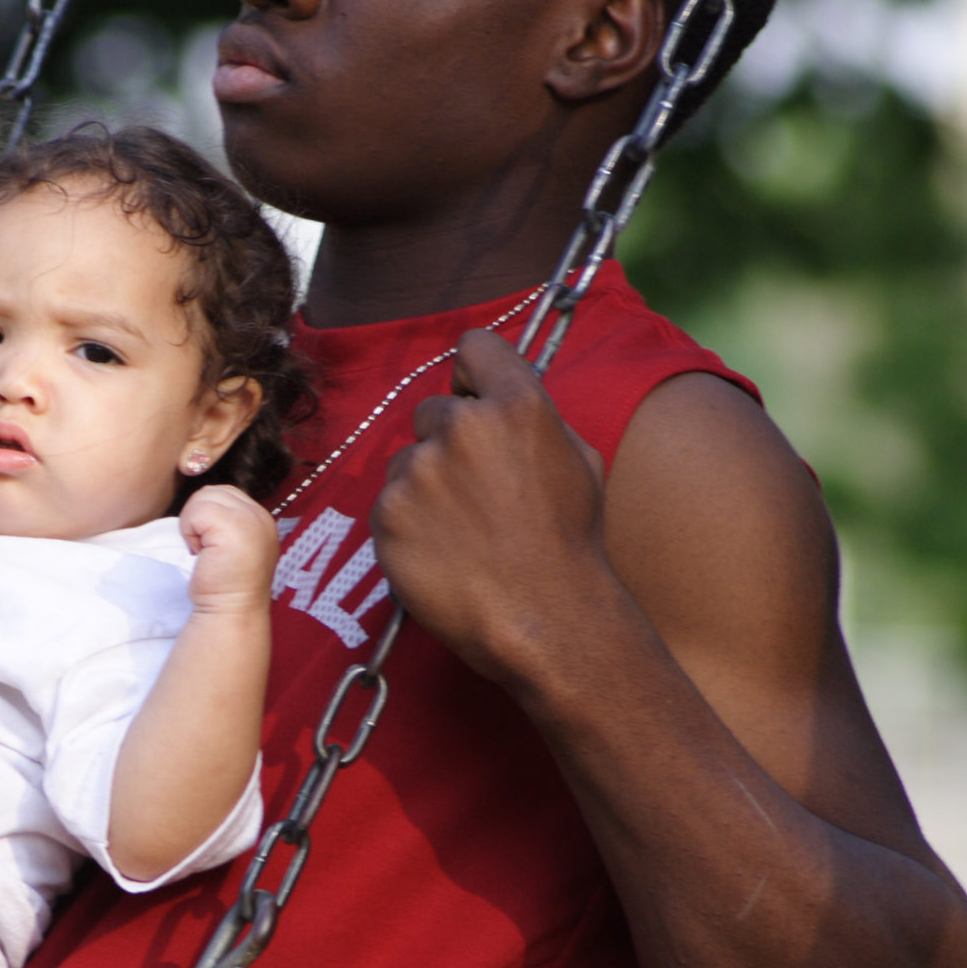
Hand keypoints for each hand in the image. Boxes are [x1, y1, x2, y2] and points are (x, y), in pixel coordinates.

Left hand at [179, 483, 278, 614]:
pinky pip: (196, 511)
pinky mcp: (234, 526)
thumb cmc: (225, 585)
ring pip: (203, 498)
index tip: (213, 547)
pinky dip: (189, 532)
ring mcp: (250, 519)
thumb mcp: (233, 544)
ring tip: (205, 551)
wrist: (231, 612)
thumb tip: (203, 501)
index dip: (208, 517)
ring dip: (193, 524)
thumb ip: (227, 520)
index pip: (225, 494)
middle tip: (206, 549)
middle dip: (199, 517)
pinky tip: (200, 553)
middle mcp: (261, 515)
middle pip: (213, 492)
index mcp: (261, 519)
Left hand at [372, 329, 611, 681]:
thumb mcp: (578, 462)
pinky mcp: (387, 514)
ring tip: (461, 531)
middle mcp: (462, 427)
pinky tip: (441, 552)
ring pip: (408, 461)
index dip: (473, 374)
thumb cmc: (569, 545)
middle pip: (433, 410)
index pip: (474, 347)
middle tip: (475, 491)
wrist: (544, 620)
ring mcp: (419, 471)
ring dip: (424, 486)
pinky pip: (389, 505)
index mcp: (517, 406)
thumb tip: (500, 399)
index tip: (474, 397)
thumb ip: (535, 418)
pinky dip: (408, 525)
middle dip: (448, 442)